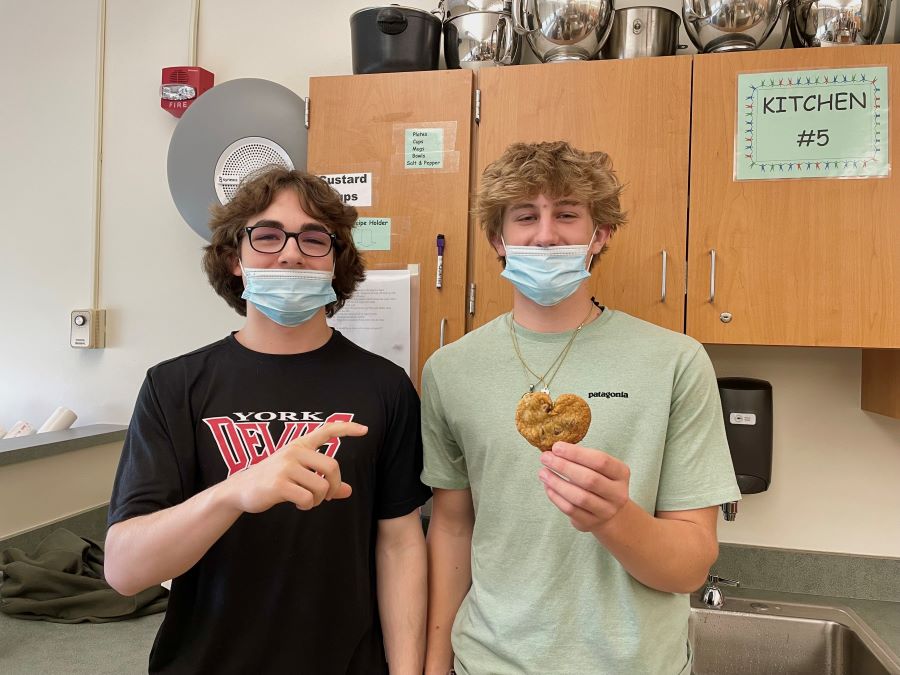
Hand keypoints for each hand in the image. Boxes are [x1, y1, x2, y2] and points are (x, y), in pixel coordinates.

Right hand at [227, 421, 367, 513]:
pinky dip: (307, 506)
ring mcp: (285, 467)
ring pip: (321, 486)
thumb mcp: (298, 476)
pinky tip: (298, 504)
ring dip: (319, 499)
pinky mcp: (278, 484)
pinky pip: (308, 498)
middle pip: (332, 466)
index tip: (365, 430)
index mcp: (299, 445)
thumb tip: (348, 491)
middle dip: (334, 485)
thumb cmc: (273, 480)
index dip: (347, 429)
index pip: (327, 430)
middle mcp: (294, 452)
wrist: (240, 490)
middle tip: (326, 496)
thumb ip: (322, 480)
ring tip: (307, 501)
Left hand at [537, 441, 629, 532]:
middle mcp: (617, 493)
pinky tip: (548, 487)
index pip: (600, 461)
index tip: (556, 447)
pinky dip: (556, 497)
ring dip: (557, 483)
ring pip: (579, 497)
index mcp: (621, 473)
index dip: (577, 453)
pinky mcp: (591, 522)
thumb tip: (554, 449)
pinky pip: (571, 510)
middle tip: (545, 458)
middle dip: (563, 466)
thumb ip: (582, 458)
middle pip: (589, 479)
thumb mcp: (599, 468)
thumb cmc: (599, 481)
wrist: (610, 512)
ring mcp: (606, 510)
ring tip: (543, 472)